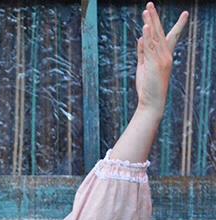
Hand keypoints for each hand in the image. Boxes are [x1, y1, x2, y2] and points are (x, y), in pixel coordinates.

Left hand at [135, 3, 188, 117]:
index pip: (171, 37)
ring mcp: (161, 60)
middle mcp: (166, 56)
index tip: (185, 14)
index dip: (177, 25)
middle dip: (155, 18)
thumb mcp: (143, 67)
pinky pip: (150, 48)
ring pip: (155, 37)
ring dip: (150, 23)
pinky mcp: (155, 65)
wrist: (151, 103)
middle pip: (160, 33)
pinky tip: (146, 26)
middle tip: (149, 4)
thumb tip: (141, 37)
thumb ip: (142, 52)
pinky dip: (148, 37)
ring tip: (146, 10)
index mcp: (165, 57)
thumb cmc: (147, 87)